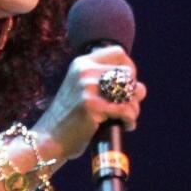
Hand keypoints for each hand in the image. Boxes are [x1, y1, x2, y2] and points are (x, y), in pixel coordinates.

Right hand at [32, 45, 146, 159]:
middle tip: (127, 107)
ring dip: (134, 108)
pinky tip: (126, 126)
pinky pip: (126, 110)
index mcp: (81, 64)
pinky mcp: (92, 106)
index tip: (127, 86)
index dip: (129, 68)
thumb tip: (140, 89)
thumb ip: (107, 83)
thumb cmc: (71, 117)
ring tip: (126, 119)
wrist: (50, 138)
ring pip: (130, 92)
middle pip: (128, 73)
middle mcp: (84, 71)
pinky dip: (130, 120)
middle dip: (134, 92)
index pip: (118, 53)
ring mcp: (87, 87)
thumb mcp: (83, 90)